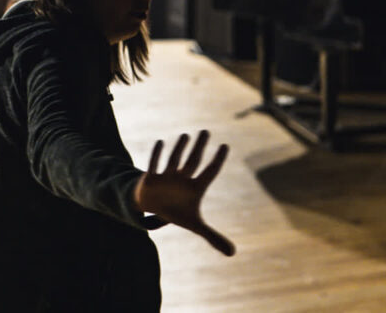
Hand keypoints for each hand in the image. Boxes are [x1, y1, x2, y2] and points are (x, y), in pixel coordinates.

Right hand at [134, 130, 234, 256]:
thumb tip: (233, 253)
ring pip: (175, 161)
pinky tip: (161, 142)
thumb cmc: (177, 211)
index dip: (218, 161)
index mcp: (195, 188)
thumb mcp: (195, 225)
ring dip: (179, 149)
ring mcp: (167, 177)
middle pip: (193, 161)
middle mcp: (183, 179)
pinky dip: (157, 155)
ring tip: (186, 136)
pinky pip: (154, 165)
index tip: (225, 146)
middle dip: (199, 147)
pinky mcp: (152, 179)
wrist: (154, 207)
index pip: (209, 172)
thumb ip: (213, 236)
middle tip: (206, 131)